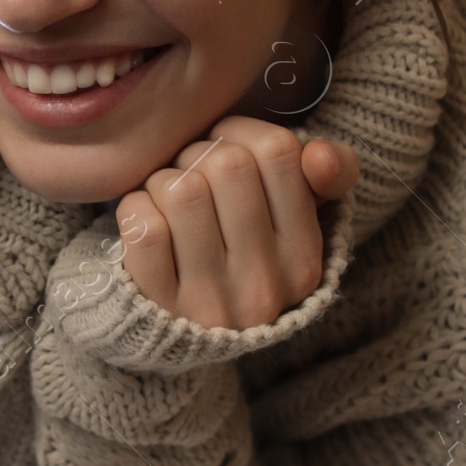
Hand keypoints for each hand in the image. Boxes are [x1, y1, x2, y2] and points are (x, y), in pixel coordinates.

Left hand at [116, 117, 357, 330]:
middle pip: (228, 165)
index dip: (242, 133)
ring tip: (169, 198)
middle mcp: (263, 287)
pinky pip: (145, 226)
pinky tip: (147, 218)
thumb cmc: (242, 253)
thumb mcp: (296, 219)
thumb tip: (318, 154)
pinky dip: (137, 208)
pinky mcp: (159, 305)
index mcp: (304, 259)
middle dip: (199, 155)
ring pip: (182, 191)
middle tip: (192, 174)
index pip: (277, 152)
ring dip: (164, 181)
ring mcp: (210, 302)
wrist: (181, 332)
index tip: (227, 148)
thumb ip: (328, 175)